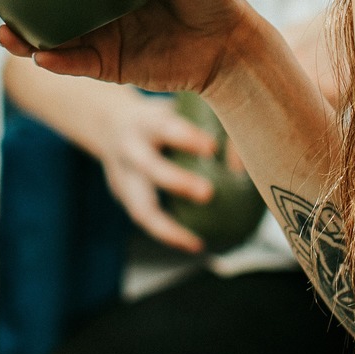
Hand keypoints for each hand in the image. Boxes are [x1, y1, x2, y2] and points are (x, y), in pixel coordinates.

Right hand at [88, 91, 220, 252]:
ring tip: (195, 241)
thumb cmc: (160, 118)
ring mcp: (123, 177)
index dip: (185, 137)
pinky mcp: (125, 198)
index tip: (212, 147)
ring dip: (168, 226)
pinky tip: (195, 244)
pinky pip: (146, 220)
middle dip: (177, 182)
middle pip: (149, 167)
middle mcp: (129, 150)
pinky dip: (170, 235)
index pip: (163, 127)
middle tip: (207, 193)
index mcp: (145, 122)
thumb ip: (207, 122)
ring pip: (140, 205)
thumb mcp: (176, 109)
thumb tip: (244, 151)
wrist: (110, 125)